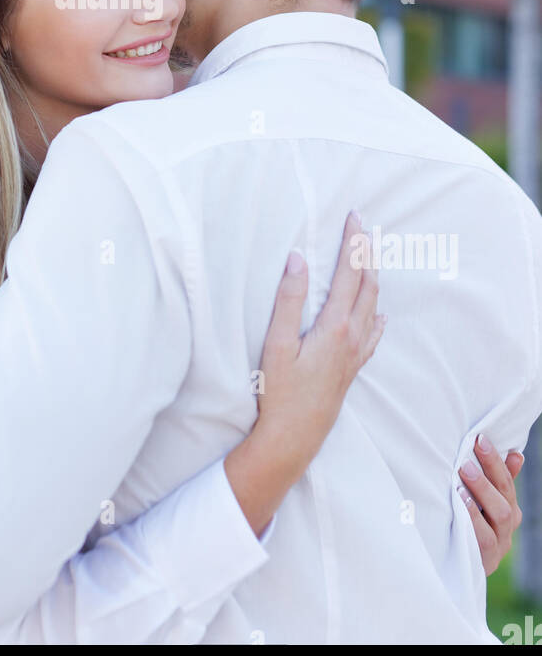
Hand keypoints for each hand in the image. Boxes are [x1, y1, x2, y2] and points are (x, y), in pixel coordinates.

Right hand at [225, 211, 383, 534]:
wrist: (293, 438)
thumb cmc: (279, 392)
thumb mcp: (275, 344)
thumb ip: (288, 300)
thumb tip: (298, 259)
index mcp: (335, 327)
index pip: (349, 274)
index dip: (352, 243)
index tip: (354, 217)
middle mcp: (352, 338)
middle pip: (367, 286)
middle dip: (366, 253)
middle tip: (361, 226)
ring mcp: (355, 355)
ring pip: (373, 307)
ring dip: (371, 278)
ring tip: (368, 258)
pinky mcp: (351, 370)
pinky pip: (372, 335)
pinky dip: (376, 316)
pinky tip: (379, 316)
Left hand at [458, 435, 523, 575]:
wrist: (460, 567)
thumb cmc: (471, 526)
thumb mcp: (484, 503)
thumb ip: (499, 480)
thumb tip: (516, 454)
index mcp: (510, 510)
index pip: (506, 482)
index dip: (495, 460)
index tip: (480, 438)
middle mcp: (507, 527)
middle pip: (504, 498)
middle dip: (487, 476)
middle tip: (466, 460)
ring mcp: (498, 545)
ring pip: (498, 517)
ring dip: (480, 495)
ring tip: (462, 479)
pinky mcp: (484, 559)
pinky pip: (481, 538)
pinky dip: (472, 518)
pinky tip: (459, 502)